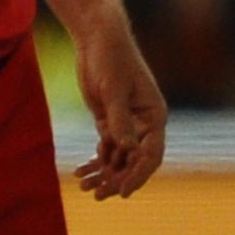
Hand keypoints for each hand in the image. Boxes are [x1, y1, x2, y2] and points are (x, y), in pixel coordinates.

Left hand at [73, 19, 167, 199]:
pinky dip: (95, 160)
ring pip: (119, 157)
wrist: (96, 38)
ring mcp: (127, 123)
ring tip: (84, 188)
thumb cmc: (110, 59)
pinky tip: (81, 172)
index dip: (138, 175)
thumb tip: (126, 149)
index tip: (122, 192)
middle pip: (134, 160)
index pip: (151, 154)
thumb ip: (119, 120)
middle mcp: (144, 124)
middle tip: (97, 195)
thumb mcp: (112, 90)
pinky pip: (106, 147)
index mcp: (154, 116)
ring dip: (104, 173)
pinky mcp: (109, 120)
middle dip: (116, 178)